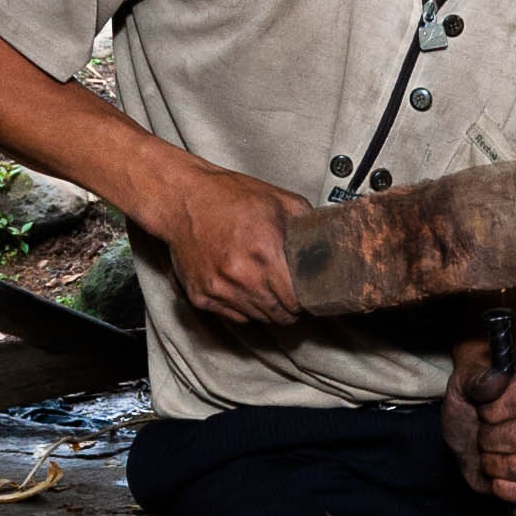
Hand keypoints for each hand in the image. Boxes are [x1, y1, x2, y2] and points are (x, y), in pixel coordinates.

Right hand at [144, 164, 310, 324]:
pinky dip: (245, 308)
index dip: (307, 302)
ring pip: (258, 319)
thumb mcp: (280, 201)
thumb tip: (332, 242)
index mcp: (265, 252)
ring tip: (269, 290)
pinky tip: (246, 289)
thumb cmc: (230, 197)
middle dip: (291, 309)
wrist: (183, 199)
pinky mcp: (201, 296)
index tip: (309, 297)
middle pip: (279, 315)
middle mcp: (241, 275)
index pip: (296, 301)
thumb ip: (308, 226)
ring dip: (268, 310)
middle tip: (293, 296)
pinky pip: (235, 317)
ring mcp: (219, 289)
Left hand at [443, 362, 515, 503]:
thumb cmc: (472, 403)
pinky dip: (509, 490)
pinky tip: (498, 480)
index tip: (483, 412)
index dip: (493, 412)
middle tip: (484, 435)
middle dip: (489, 441)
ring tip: (492, 454)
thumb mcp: (463, 385)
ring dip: (494, 465)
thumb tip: (495, 381)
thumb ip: (477, 380)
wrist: (472, 429)